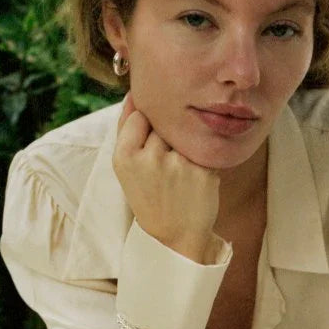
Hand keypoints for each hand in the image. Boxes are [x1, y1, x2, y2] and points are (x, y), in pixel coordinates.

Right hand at [114, 93, 220, 263]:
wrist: (175, 237)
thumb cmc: (150, 196)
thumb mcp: (127, 166)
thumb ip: (127, 128)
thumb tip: (135, 91)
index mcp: (124, 156)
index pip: (140, 114)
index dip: (147, 129)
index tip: (148, 149)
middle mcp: (150, 158)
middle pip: (164, 123)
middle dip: (166, 139)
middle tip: (164, 170)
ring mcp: (178, 163)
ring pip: (184, 134)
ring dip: (184, 148)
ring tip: (178, 176)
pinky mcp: (202, 170)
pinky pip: (204, 149)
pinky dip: (201, 162)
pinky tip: (193, 182)